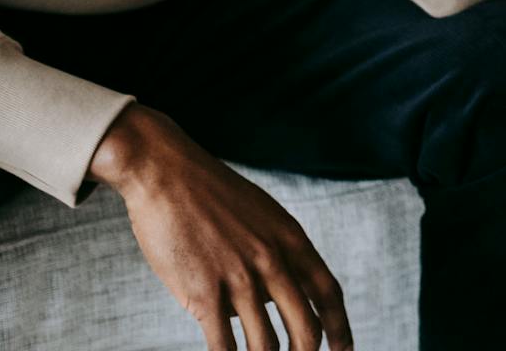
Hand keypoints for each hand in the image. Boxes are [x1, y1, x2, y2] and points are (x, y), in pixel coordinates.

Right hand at [89, 104, 353, 350]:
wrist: (165, 171)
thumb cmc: (208, 194)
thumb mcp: (259, 214)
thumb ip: (273, 253)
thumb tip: (270, 302)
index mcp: (290, 238)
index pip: (328, 292)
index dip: (340, 328)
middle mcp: (272, 259)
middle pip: (306, 327)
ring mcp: (239, 276)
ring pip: (265, 345)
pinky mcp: (204, 291)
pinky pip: (224, 345)